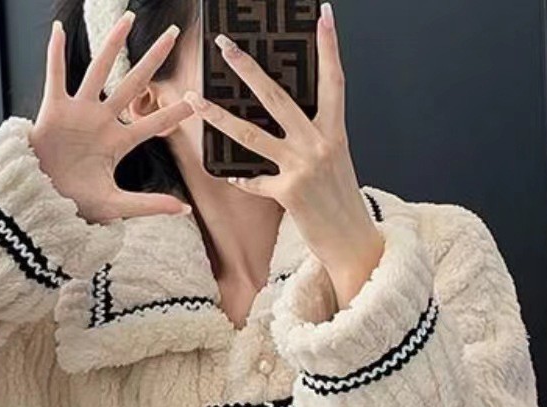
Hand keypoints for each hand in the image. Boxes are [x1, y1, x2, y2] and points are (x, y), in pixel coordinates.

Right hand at [29, 11, 196, 224]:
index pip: (153, 124)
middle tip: (173, 34)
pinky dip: (55, 54)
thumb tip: (186, 211)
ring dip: (113, 44)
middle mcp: (101, 121)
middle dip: (153, 59)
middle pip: (133, 83)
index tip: (195, 99)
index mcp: (118, 143)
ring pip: (99, 70)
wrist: (42, 202)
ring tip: (128, 19)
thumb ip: (150, 205)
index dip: (174, 113)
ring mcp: (78, 113)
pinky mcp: (54, 111)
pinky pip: (55, 76)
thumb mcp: (116, 206)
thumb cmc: (75, 204)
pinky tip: (58, 31)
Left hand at [183, 1, 383, 305]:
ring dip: (218, 116)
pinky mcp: (288, 193)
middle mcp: (319, 144)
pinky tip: (229, 175)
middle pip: (276, 97)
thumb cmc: (340, 201)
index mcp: (335, 132)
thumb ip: (314, 137)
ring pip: (251, 134)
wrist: (352, 243)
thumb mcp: (335, 161)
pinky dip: (241, 179)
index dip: (329, 47)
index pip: (334, 80)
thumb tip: (285, 120)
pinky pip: (254, 181)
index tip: (323, 13)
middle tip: (225, 44)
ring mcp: (302, 168)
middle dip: (247, 68)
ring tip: (194, 99)